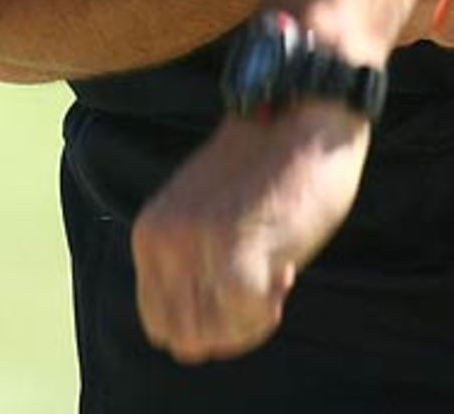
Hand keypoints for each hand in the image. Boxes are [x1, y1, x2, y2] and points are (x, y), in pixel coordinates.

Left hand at [132, 103, 368, 362]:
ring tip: (274, 268)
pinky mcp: (234, 254)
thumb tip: (201, 336)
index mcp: (149, 232)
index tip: (241, 284)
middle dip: (232, 326)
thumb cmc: (269, 166)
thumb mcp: (208, 216)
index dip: (208, 319)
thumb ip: (193, 265)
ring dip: (251, 320)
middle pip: (188, 340)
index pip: (161, 325)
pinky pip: (248, 322)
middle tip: (264, 279)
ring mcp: (194, 249)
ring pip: (216, 339)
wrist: (304, 113)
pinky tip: (285, 266)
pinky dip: (270, 310)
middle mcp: (161, 242)